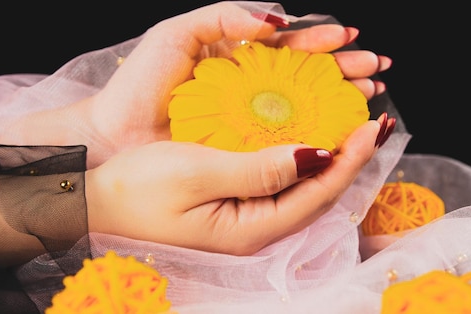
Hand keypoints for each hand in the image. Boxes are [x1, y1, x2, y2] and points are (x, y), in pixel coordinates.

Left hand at [9, 1, 391, 167]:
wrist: (113, 135)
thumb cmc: (141, 84)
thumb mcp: (180, 35)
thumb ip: (227, 17)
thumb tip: (278, 19)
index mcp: (237, 59)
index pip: (288, 47)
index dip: (321, 43)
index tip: (349, 39)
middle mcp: (248, 91)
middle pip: (305, 77)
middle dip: (343, 71)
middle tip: (376, 71)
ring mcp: (247, 123)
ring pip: (303, 108)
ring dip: (339, 100)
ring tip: (370, 93)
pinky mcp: (243, 153)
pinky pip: (284, 140)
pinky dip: (315, 133)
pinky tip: (339, 128)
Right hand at [85, 110, 393, 255]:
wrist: (96, 201)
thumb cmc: (137, 189)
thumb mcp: (198, 175)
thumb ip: (259, 169)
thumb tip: (315, 154)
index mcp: (252, 227)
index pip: (319, 193)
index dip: (351, 158)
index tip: (374, 125)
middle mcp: (257, 226)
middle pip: (319, 192)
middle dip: (350, 156)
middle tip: (373, 120)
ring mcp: (247, 216)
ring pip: (303, 185)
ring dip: (330, 154)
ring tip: (350, 122)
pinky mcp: (236, 201)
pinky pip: (281, 178)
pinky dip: (301, 153)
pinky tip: (307, 134)